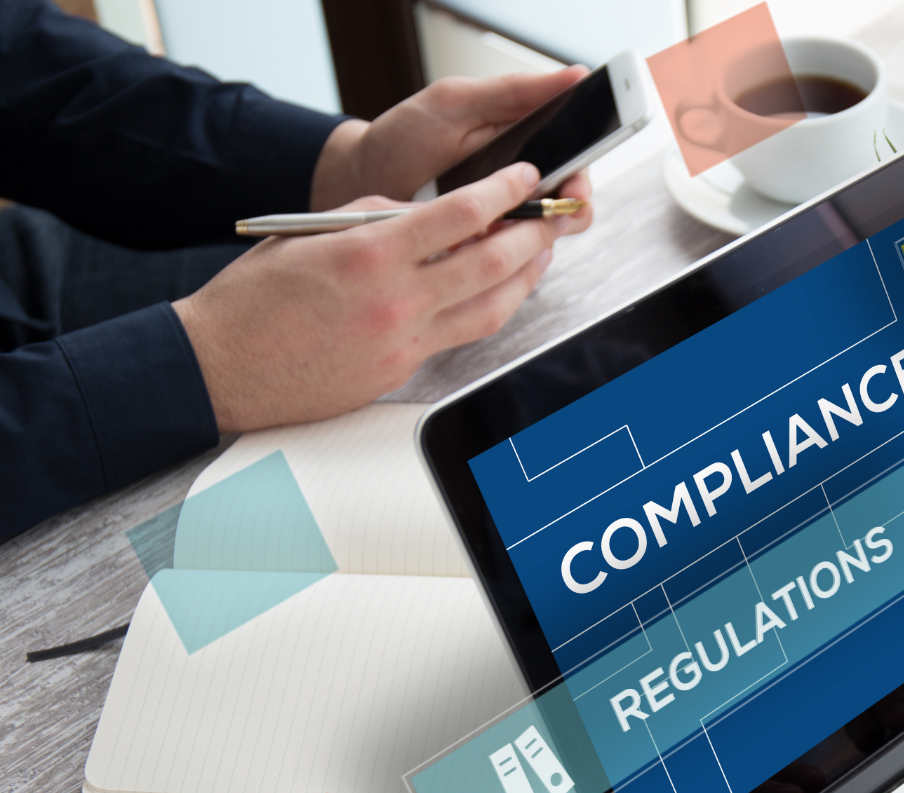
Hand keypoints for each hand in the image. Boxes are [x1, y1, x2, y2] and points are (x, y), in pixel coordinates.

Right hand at [176, 163, 562, 430]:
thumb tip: (431, 214)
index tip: (526, 178)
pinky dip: (488, 309)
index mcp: (370, 253)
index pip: (462, 213)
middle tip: (552, 217)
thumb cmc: (253, 298)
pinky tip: (496, 293)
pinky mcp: (401, 371)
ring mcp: (403, 341)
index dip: (505, 191)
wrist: (219, 367)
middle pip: (494, 262)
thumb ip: (378, 218)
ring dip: (527, 278)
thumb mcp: (312, 232)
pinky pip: (462, 336)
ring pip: (493, 308)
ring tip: (539, 255)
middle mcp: (395, 299)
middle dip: (536, 235)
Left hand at [309, 68, 593, 236]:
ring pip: (548, 233)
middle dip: (570, 207)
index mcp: (525, 140)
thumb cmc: (403, 137)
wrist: (357, 182)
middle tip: (558, 210)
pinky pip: (513, 260)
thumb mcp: (454, 103)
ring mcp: (505, 217)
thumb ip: (513, 91)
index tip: (576, 183)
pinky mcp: (485, 249)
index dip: (583, 172)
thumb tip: (574, 76)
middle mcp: (521, 182)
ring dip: (542, 234)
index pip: (577, 156)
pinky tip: (491, 248)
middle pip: (571, 198)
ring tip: (518, 230)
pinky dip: (509, 258)